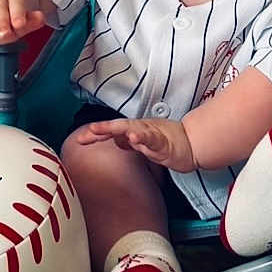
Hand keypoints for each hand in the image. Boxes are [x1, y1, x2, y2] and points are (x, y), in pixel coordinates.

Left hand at [73, 117, 195, 171]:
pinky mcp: (163, 141)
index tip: (79, 139)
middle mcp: (140, 128)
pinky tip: (133, 138)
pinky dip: (141, 138)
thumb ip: (129, 142)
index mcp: (135, 130)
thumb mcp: (144, 143)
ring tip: (102, 131)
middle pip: (117, 127)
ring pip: (132, 129)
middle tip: (85, 132)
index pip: (112, 131)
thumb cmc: (169, 142)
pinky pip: (151, 139)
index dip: (96, 134)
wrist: (192, 144)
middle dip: (101, 129)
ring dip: (116, 130)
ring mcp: (151, 133)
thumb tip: (116, 141)